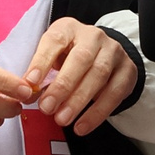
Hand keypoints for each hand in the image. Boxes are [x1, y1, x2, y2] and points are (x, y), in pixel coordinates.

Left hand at [23, 19, 140, 134]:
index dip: (42, 61)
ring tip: (62, 119)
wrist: (104, 55)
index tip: (30, 82)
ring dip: (79, 101)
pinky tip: (82, 126)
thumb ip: (41, 73)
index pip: (55, 40)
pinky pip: (114, 93)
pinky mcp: (127, 71)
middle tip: (46, 108)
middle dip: (62, 86)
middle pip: (80, 59)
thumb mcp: (53, 57)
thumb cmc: (70, 57)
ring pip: (99, 75)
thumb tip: (27, 94)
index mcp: (69, 28)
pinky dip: (97, 112)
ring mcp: (114, 52)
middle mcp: (94, 36)